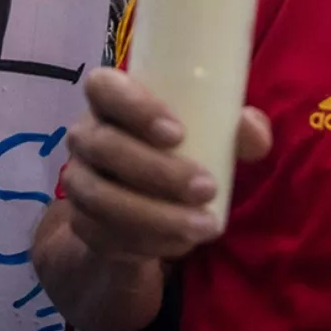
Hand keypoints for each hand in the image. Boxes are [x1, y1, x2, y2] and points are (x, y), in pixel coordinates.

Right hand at [60, 68, 272, 260]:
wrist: (144, 200)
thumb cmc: (179, 149)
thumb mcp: (211, 132)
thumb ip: (237, 127)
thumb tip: (252, 131)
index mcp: (109, 99)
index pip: (103, 87)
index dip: (134, 107)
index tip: (178, 133)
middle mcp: (85, 136)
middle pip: (105, 147)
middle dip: (157, 171)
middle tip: (207, 187)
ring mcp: (78, 180)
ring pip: (102, 198)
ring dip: (155, 215)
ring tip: (204, 225)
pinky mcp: (82, 222)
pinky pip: (104, 234)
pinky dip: (147, 242)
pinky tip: (181, 244)